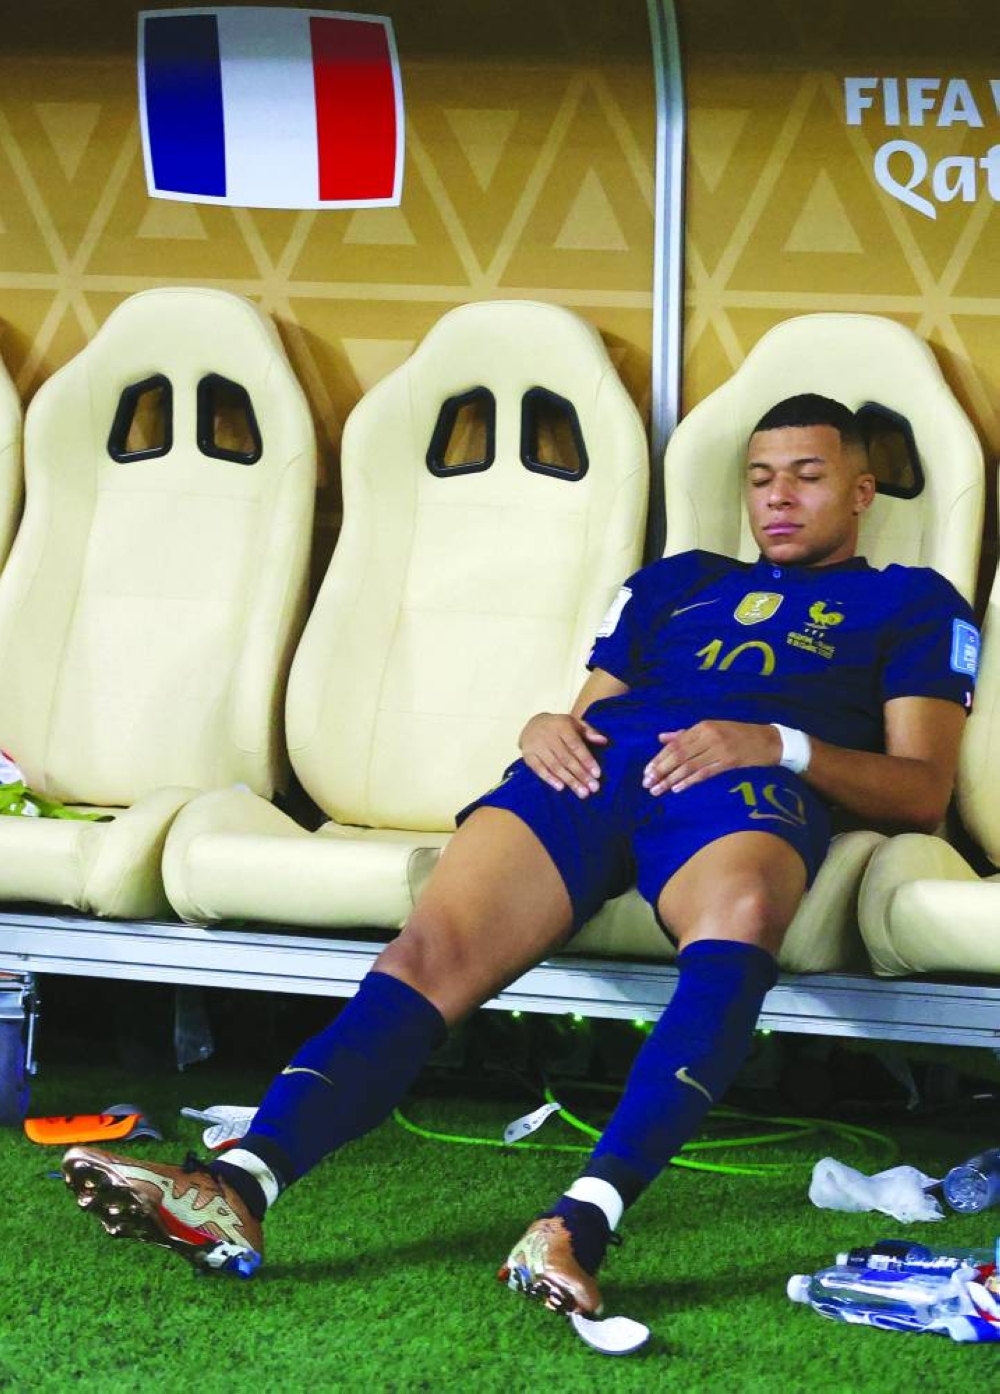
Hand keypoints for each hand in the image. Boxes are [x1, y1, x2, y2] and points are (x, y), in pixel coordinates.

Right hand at [519, 712, 607, 796]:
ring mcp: (537, 746)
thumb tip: (604, 741)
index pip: (576, 745)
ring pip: (554, 765)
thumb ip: (589, 731)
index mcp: (562, 726)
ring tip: (582, 792)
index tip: (597, 774)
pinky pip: (538, 769)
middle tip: (593, 788)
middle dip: (580, 774)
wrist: (532, 724)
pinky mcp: (528, 755)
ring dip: (569, 780)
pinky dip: (549, 778)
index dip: (586, 760)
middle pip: (566, 758)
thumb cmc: (560, 726)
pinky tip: (561, 787)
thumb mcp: (575, 723)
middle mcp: (548, 736)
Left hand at [642, 720, 781, 794]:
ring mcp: (719, 748)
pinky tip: (677, 789)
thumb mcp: (711, 729)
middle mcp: (709, 736)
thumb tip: (660, 738)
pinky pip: (705, 773)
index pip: (674, 744)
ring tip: (657, 790)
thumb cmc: (737, 735)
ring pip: (689, 765)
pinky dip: (689, 781)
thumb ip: (684, 734)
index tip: (646, 772)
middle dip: (660, 770)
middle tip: (647, 784)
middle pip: (678, 755)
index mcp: (702, 726)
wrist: (769, 740)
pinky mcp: (730, 761)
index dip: (658, 759)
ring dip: (671, 779)